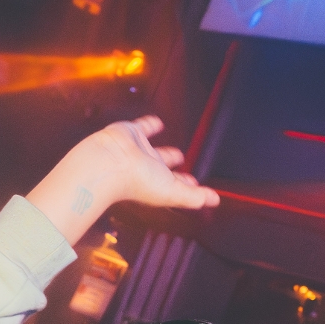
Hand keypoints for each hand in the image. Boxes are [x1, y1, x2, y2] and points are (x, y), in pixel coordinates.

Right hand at [25, 116, 220, 246]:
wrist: (109, 163)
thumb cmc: (136, 182)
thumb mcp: (172, 192)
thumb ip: (194, 197)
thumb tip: (215, 201)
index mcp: (157, 184)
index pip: (176, 185)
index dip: (187, 185)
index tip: (197, 185)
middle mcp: (148, 168)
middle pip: (165, 168)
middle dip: (174, 167)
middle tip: (184, 164)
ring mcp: (139, 150)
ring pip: (155, 150)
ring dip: (164, 150)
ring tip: (176, 149)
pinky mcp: (131, 133)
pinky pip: (144, 127)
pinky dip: (151, 125)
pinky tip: (159, 122)